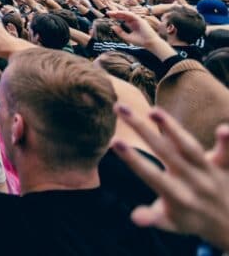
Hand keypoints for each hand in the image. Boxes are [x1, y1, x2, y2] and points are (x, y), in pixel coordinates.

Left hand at [107, 11, 174, 59]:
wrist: (149, 43)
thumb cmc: (140, 41)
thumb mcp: (127, 37)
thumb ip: (120, 32)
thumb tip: (112, 26)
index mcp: (132, 25)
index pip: (123, 19)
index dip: (116, 17)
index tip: (108, 16)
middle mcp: (134, 21)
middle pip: (123, 15)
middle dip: (116, 13)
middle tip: (107, 13)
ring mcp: (137, 20)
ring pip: (127, 14)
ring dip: (119, 12)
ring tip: (112, 13)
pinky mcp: (140, 20)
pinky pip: (131, 15)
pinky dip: (125, 13)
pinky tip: (119, 13)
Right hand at [113, 106, 228, 252]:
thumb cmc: (192, 219)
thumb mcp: (171, 223)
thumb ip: (153, 218)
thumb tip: (134, 218)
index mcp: (176, 196)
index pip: (150, 174)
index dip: (132, 158)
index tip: (114, 141)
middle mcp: (192, 181)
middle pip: (164, 151)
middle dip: (141, 129)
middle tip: (120, 108)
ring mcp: (209, 172)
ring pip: (189, 147)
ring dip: (172, 127)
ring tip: (153, 110)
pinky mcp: (225, 165)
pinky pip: (228, 153)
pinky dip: (227, 142)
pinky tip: (224, 128)